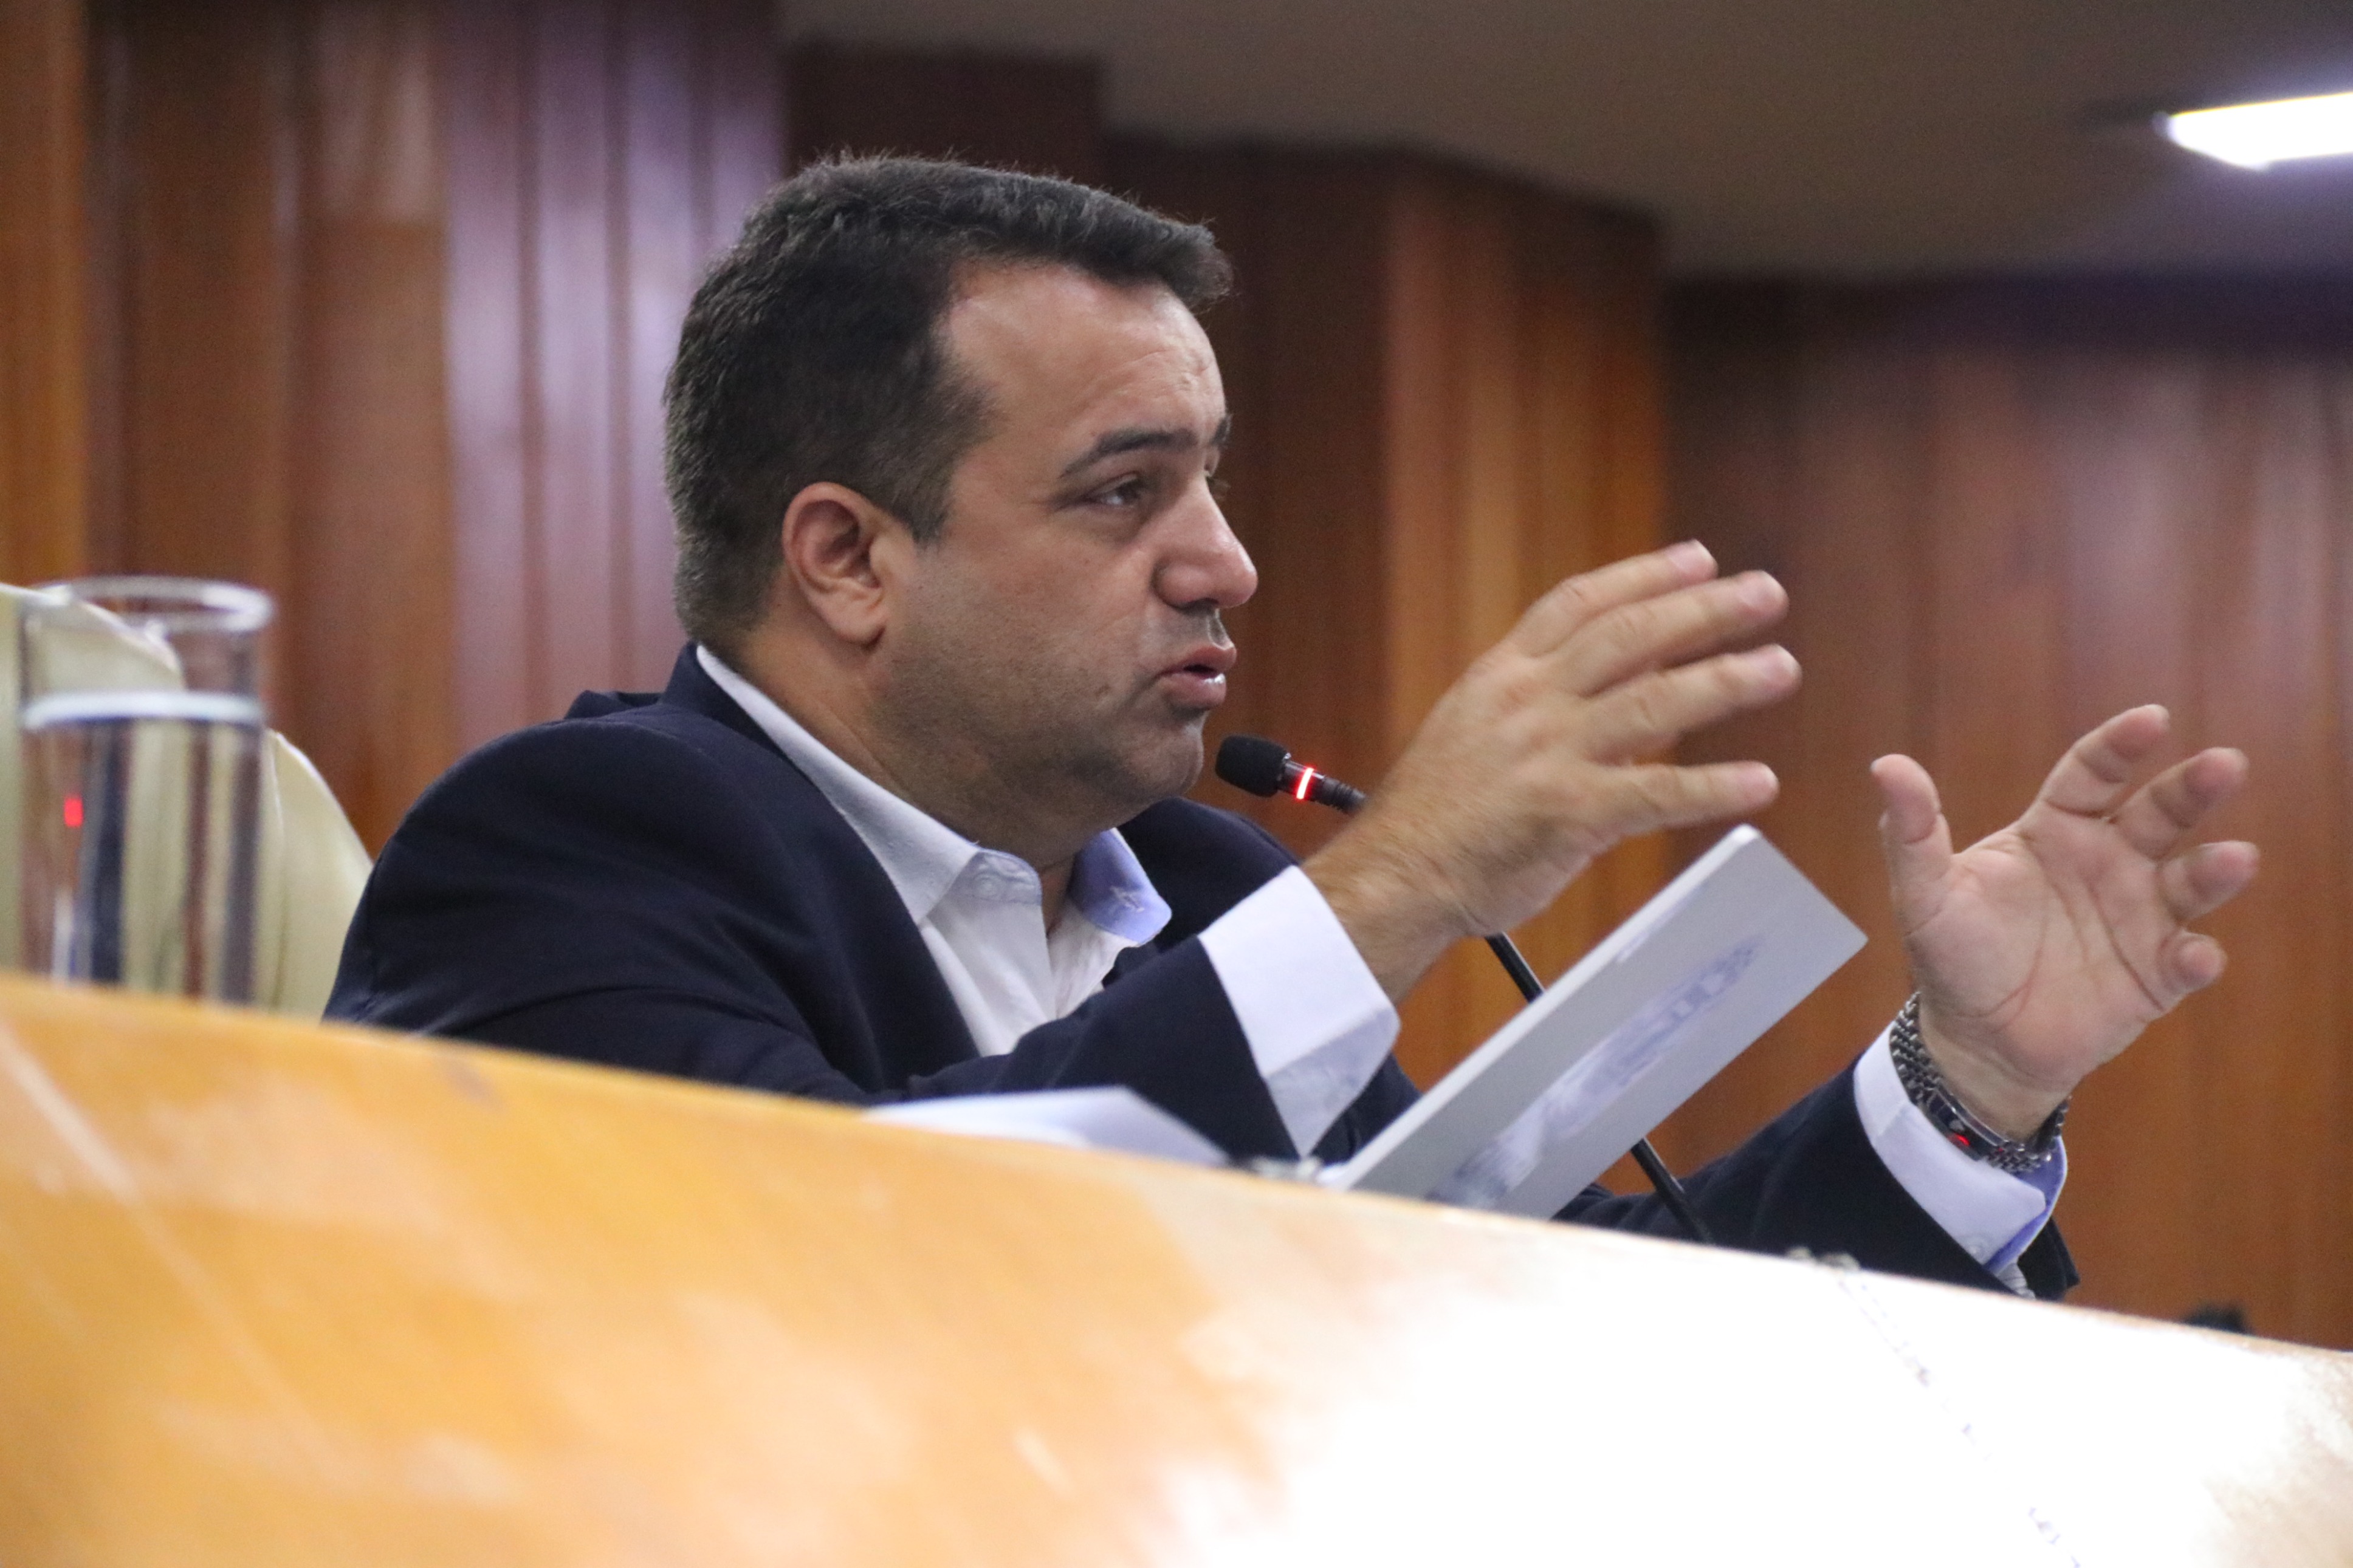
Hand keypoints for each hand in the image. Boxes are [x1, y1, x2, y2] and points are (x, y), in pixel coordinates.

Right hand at [1307, 541, 1798, 999]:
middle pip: (1630, 636)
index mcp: (1502, 676)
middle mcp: (1529, 703)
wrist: (1395, 875)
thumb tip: (1633, 685)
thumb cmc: (1436, 815)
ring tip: (1781, 667)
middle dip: (1704, 610)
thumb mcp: (1476, 731)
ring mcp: (1549, 755)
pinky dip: (1712, 787)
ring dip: (1725, 681)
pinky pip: (1655, 793)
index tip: (1700, 559)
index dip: (1646, 575)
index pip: (1581, 603)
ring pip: (1654, 702)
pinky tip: (1759, 782)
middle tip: (1765, 594)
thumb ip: (1550, 704)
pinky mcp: (1569, 813)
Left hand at [1872, 706, 2258, 1137]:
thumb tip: (1886, 766)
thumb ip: (1912, 832)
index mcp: (2055, 831)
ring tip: (2236, 858)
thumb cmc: (1955, 956)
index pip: (2093, 775)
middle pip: (2158, 814)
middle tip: (2225, 765)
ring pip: (2188, 882)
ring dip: (2214, 870)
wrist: (1977, 1041)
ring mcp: (2139, 917)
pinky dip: (2197, 957)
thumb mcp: (1926, 894)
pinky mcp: (2155, 975)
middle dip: (2192, 788)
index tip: (2152, 720)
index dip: (2120, 746)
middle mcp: (2108, 863)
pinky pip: (2185, 960)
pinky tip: (2196, 955)